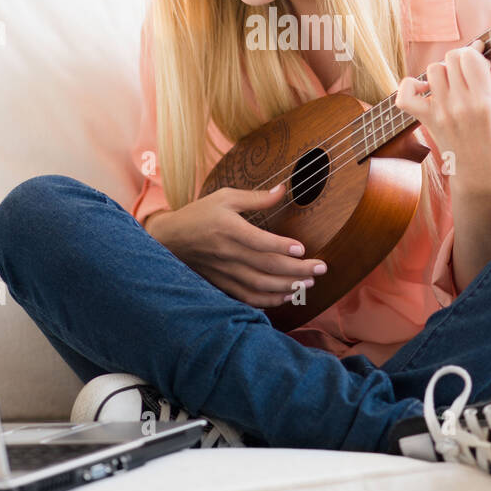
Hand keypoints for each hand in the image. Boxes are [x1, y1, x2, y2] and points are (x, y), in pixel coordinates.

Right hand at [147, 184, 326, 308]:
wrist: (170, 240)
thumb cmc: (200, 214)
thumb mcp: (225, 197)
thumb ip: (256, 197)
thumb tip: (284, 190)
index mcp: (228, 229)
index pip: (259, 242)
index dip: (282, 247)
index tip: (303, 249)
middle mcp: (227, 253)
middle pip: (266, 267)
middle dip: (297, 270)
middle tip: (321, 268)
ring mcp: (225, 272)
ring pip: (260, 286)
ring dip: (288, 287)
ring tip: (309, 282)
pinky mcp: (223, 284)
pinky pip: (248, 298)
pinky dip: (269, 301)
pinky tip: (287, 296)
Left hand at [395, 39, 490, 193]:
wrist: (481, 170)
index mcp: (484, 99)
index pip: (470, 56)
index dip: (475, 52)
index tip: (482, 60)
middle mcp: (461, 104)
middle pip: (451, 58)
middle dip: (461, 59)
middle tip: (468, 72)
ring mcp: (441, 112)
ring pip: (432, 70)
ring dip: (443, 71)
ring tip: (452, 82)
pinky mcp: (427, 120)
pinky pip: (405, 97)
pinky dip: (410, 87)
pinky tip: (425, 89)